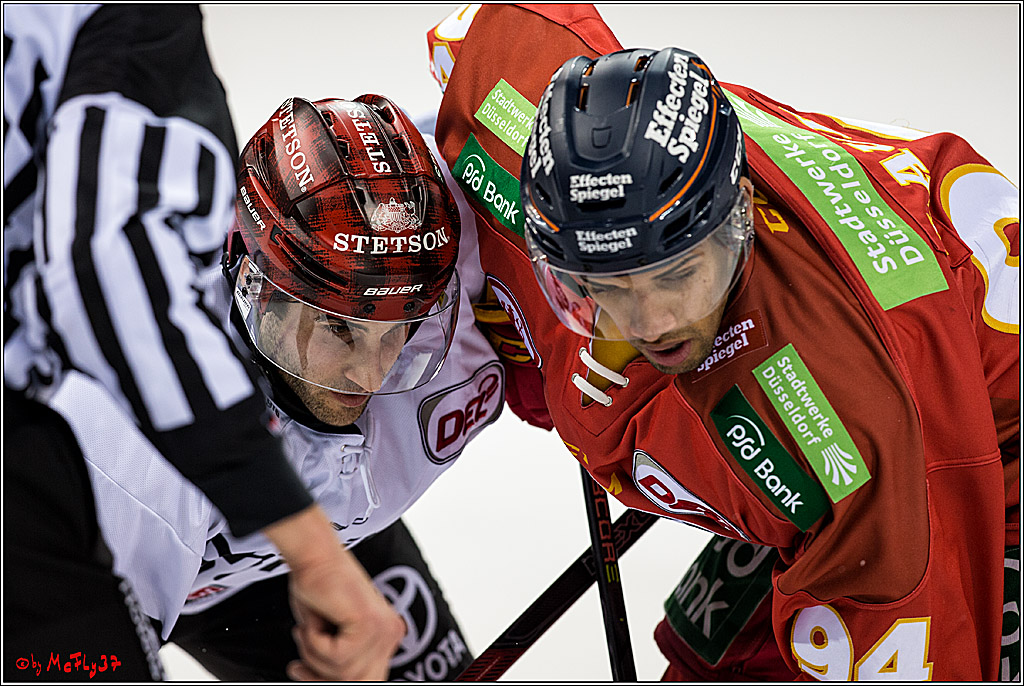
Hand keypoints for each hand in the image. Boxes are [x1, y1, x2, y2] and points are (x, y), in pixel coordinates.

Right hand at [262, 505, 404, 679]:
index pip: (367, 677)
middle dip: (320, 674)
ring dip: (313, 653)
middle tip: (298, 663)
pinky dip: (314, 641)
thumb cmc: (318, 588)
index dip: (331, 679)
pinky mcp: (369, 623)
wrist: (313, 557)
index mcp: (387, 635)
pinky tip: (313, 620)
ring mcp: (384, 628)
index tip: (304, 672)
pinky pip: (336, 656)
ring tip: (307, 628)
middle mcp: (391, 632)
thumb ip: (342, 660)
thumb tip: (327, 680)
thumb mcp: (331, 636)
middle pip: (358, 680)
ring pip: (344, 672)